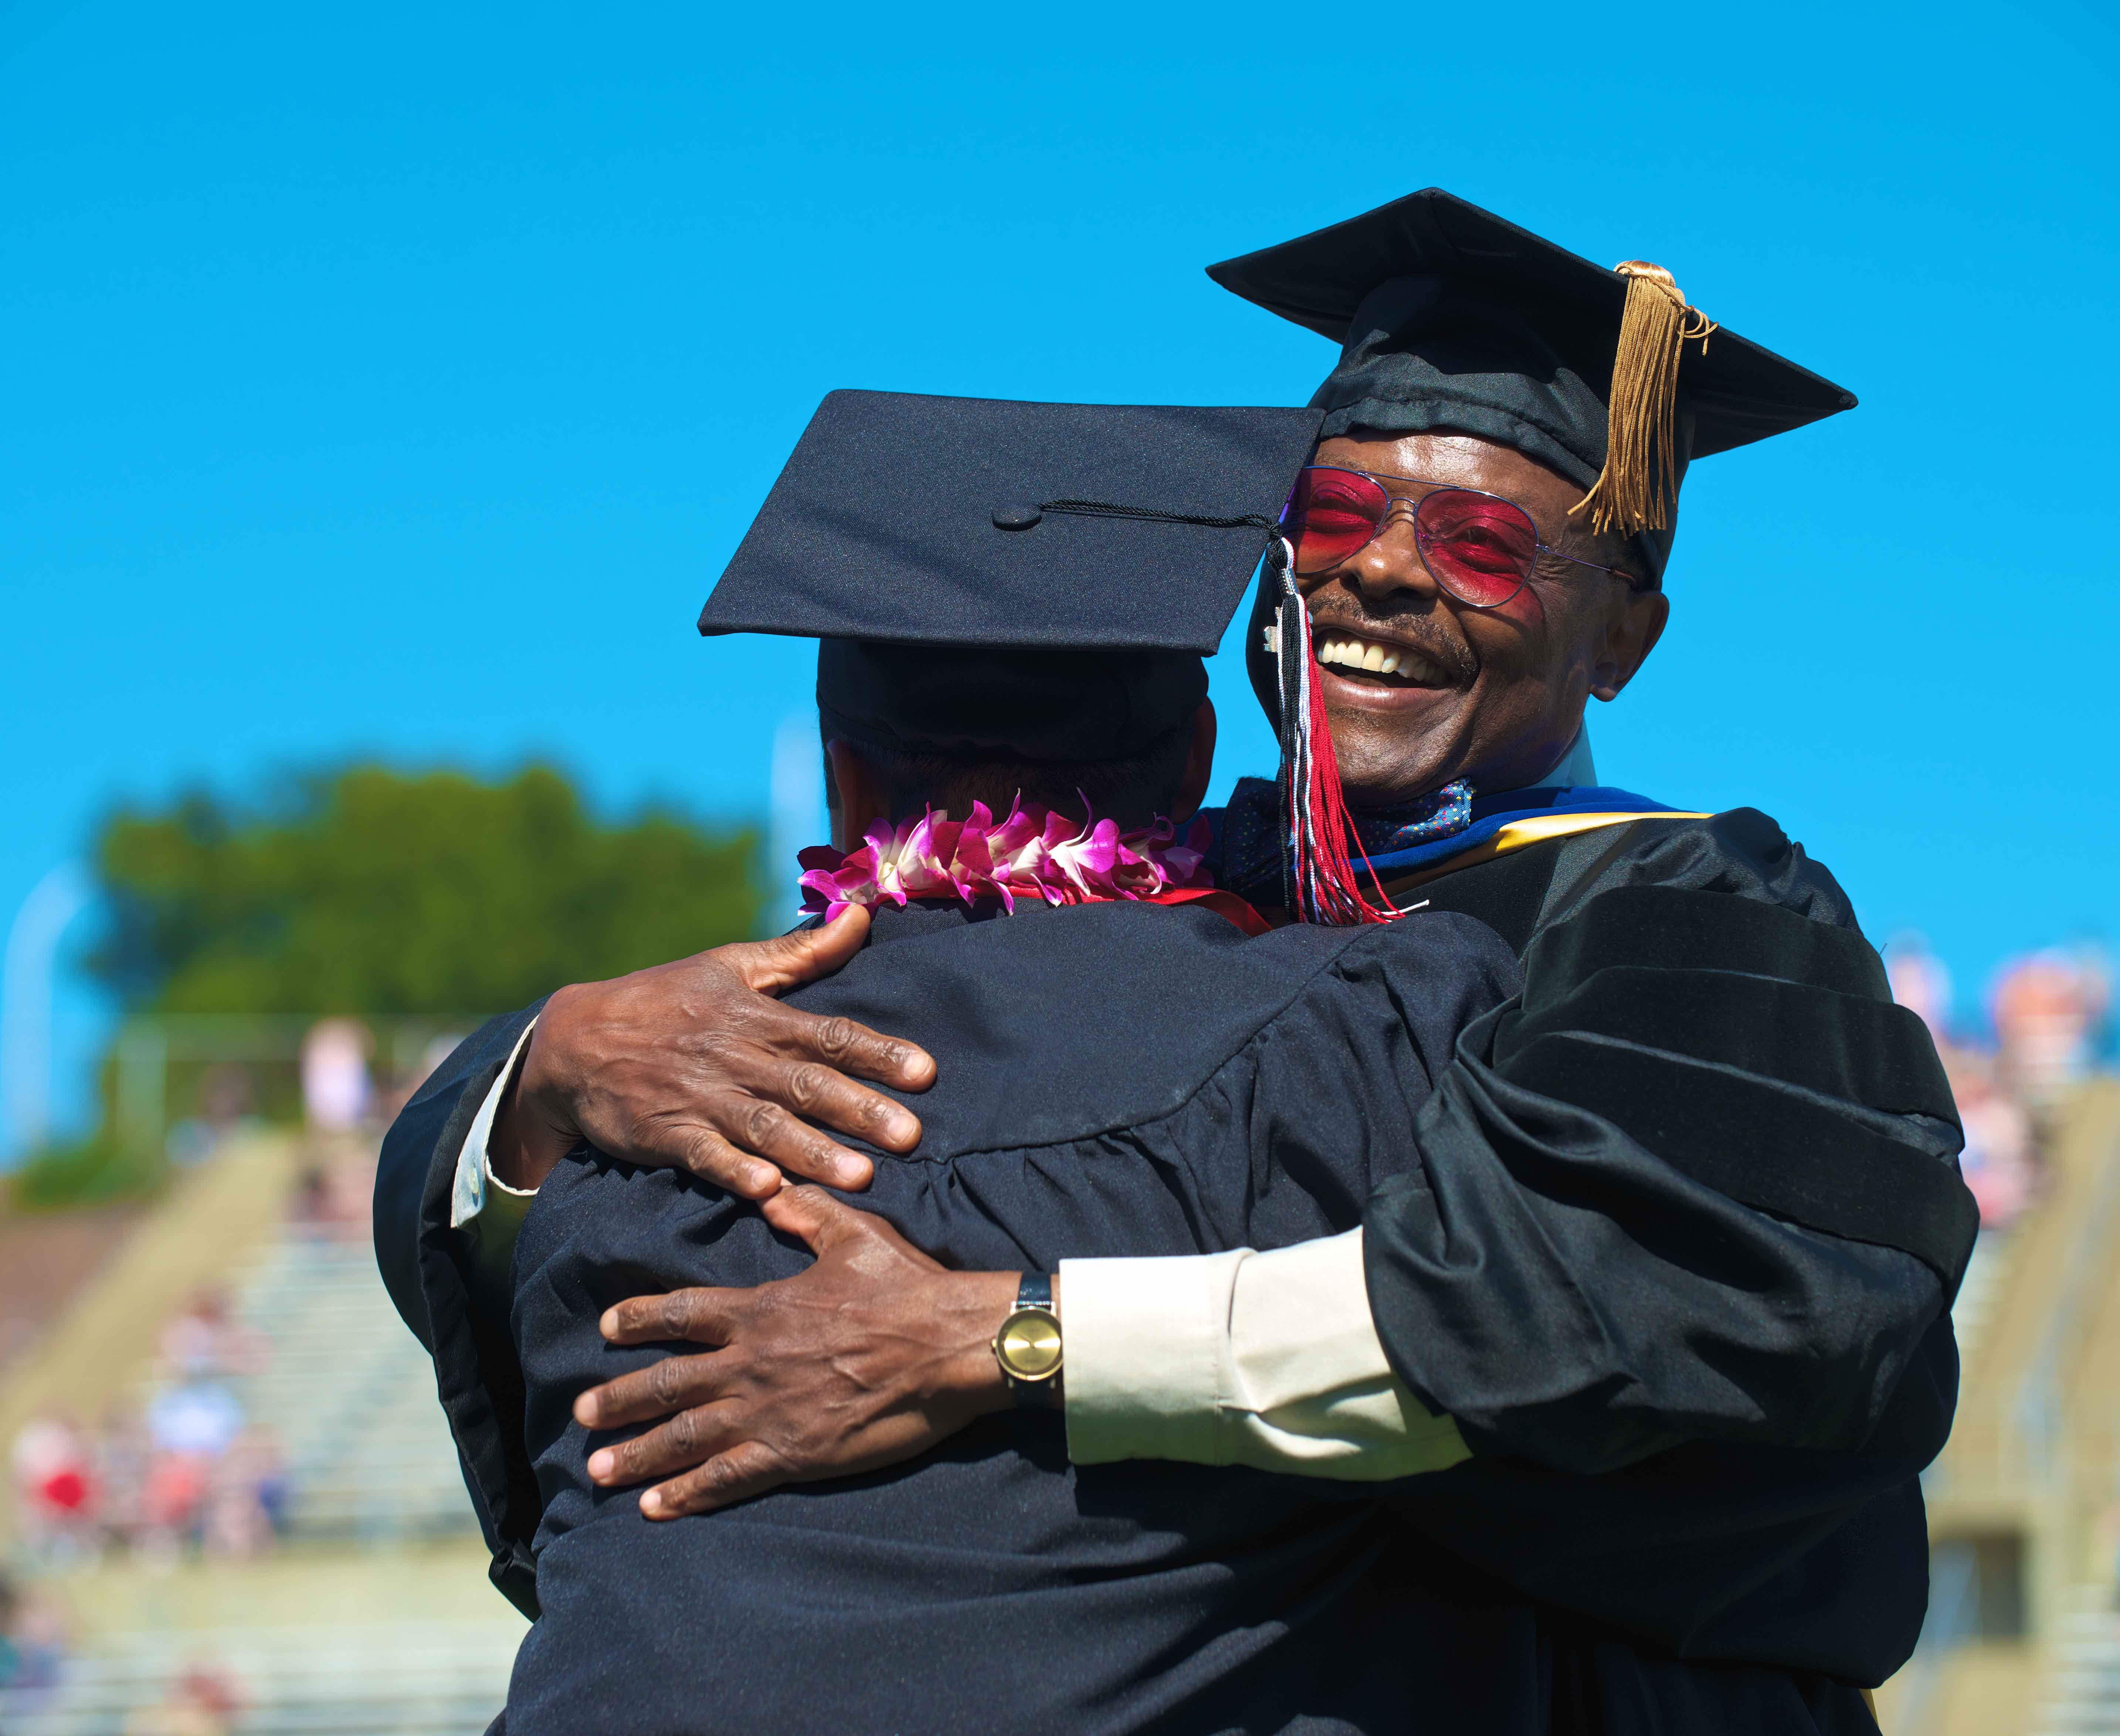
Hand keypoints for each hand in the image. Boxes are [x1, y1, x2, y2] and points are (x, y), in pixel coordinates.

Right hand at [493, 906, 935, 1198]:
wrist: (574, 1040)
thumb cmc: (665, 999)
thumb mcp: (730, 965)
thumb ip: (801, 952)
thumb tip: (862, 915)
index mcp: (757, 1017)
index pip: (829, 1035)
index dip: (878, 1053)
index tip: (927, 1072)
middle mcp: (735, 1058)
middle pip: (806, 1085)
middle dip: (859, 1110)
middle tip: (911, 1137)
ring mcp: (700, 1097)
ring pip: (764, 1126)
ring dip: (812, 1152)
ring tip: (860, 1178)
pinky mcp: (666, 1133)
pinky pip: (703, 1155)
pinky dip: (733, 1170)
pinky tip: (767, 1188)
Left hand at [573, 1186, 1019, 1516]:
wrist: (948, 1345)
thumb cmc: (907, 1287)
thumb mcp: (856, 1235)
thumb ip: (809, 1214)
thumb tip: (777, 1195)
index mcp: (761, 1311)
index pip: (682, 1314)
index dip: (640, 1320)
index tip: (606, 1328)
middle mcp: (751, 1363)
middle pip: (667, 1383)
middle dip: (619, 1400)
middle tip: (580, 1412)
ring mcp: (768, 1412)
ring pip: (685, 1437)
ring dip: (637, 1454)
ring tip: (596, 1470)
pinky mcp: (794, 1453)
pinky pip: (727, 1478)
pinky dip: (686, 1494)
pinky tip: (654, 1509)